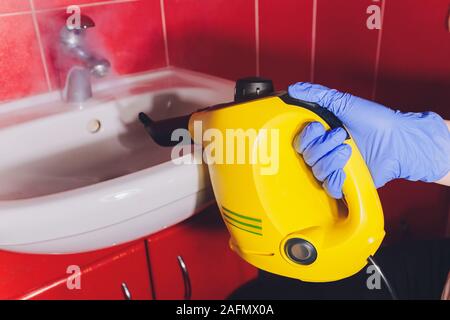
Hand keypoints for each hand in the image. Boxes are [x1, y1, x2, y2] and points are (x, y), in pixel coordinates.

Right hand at [289, 82, 449, 198]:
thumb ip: (317, 95)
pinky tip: (345, 171)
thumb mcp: (344, 102)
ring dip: (332, 159)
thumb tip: (294, 88)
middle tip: (341, 135)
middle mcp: (326, 153)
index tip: (319, 126)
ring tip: (349, 150)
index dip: (306, 136)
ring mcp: (335, 169)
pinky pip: (330, 189)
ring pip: (317, 171)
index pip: (299, 142)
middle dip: (323, 145)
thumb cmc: (376, 120)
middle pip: (307, 156)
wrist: (399, 140)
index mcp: (322, 135)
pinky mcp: (347, 184)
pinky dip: (335, 180)